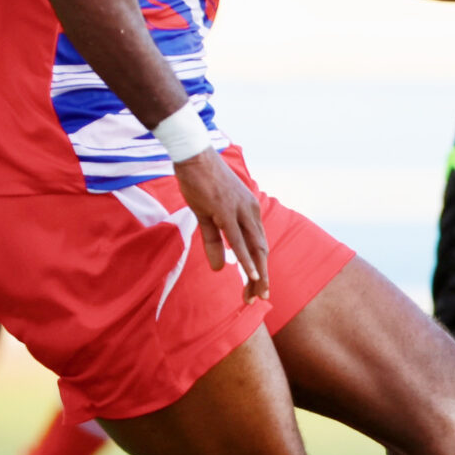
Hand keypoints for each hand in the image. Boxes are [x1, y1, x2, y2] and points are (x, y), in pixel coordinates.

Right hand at [174, 148, 268, 302]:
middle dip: (261, 277)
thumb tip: (219, 269)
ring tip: (258, 294)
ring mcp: (240, 211)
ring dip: (257, 273)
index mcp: (248, 212)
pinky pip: (238, 240)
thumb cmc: (200, 182)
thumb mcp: (206, 216)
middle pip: (261, 251)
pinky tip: (251, 274)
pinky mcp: (226, 210)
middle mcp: (250, 212)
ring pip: (254, 248)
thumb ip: (213, 243)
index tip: (256, 289)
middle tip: (261, 299)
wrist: (193, 156)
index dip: (258, 269)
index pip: (258, 246)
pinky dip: (246, 259)